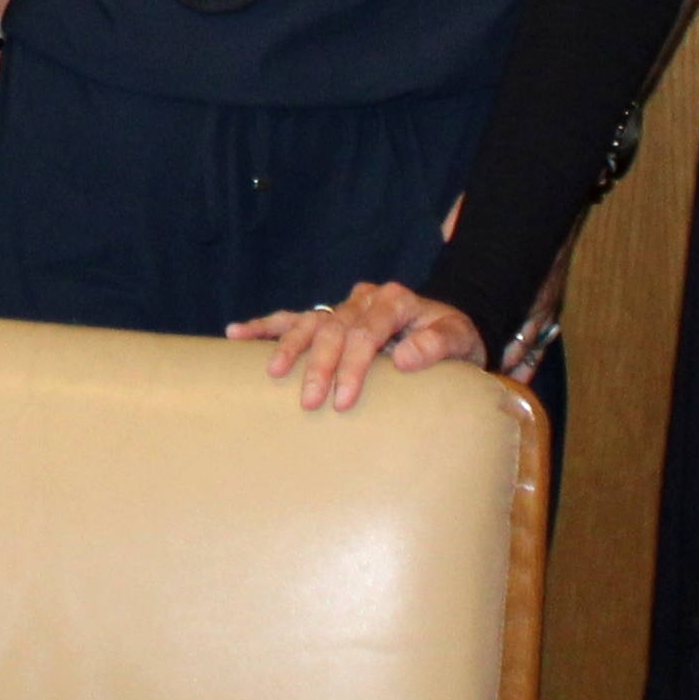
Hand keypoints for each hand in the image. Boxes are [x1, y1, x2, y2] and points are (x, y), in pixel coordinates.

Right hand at [240, 280, 483, 411]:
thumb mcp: (461, 340)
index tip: (344, 398)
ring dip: (290, 347)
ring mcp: (345, 306)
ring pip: (311, 322)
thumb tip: (405, 359)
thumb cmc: (455, 339)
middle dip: (320, 365)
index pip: (367, 331)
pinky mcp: (331, 317)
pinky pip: (294, 318)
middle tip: (311, 401)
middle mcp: (366, 299)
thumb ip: (438, 345)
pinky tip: (237, 334)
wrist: (447, 326)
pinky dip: (265, 326)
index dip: (353, 365)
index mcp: (396, 301)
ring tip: (273, 372)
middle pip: (335, 329)